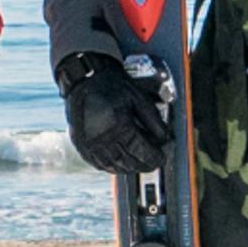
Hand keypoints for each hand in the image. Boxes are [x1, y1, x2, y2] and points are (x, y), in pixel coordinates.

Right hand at [57, 54, 169, 175]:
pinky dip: (113, 166)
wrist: (85, 78)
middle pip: (129, 162)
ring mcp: (90, 145)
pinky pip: (100, 164)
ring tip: (140, 162)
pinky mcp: (82, 146)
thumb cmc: (112, 86)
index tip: (162, 157)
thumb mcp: (139, 99)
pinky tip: (121, 162)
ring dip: (130, 168)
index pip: (142, 151)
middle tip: (154, 161)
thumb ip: (154, 121)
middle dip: (145, 164)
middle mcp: (102, 138)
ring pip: (115, 167)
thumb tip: (165, 139)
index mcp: (118, 125)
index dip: (155, 157)